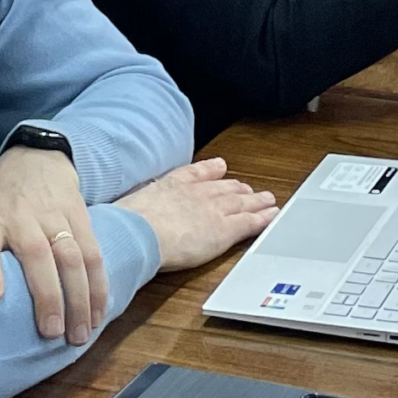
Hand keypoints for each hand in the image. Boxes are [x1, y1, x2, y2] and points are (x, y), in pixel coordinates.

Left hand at [0, 145, 103, 344]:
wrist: (36, 155)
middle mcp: (22, 217)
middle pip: (37, 255)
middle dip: (47, 296)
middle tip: (51, 333)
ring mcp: (55, 216)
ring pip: (73, 257)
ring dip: (79, 298)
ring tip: (79, 335)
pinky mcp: (80, 216)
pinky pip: (94, 253)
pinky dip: (98, 286)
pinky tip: (98, 314)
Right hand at [116, 158, 278, 271]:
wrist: (139, 232)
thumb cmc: (128, 223)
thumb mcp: (129, 207)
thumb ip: (136, 208)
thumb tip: (126, 216)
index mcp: (171, 185)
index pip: (195, 173)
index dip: (210, 170)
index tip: (220, 166)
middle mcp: (195, 193)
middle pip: (222, 188)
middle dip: (237, 189)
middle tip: (249, 189)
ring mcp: (212, 210)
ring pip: (241, 203)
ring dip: (256, 201)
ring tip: (266, 200)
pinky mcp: (224, 229)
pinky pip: (249, 222)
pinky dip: (263, 218)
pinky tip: (271, 216)